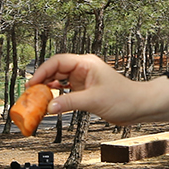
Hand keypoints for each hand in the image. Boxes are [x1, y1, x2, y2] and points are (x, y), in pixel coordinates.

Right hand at [29, 53, 168, 126]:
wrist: (139, 107)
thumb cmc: (124, 98)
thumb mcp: (94, 100)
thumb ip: (70, 102)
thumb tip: (50, 106)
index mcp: (86, 63)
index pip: (58, 62)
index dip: (42, 71)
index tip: (32, 83)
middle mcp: (83, 69)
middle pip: (56, 70)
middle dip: (42, 80)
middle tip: (30, 93)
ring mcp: (84, 80)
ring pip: (59, 81)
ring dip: (48, 89)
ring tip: (36, 99)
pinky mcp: (85, 91)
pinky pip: (66, 91)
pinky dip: (57, 96)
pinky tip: (50, 102)